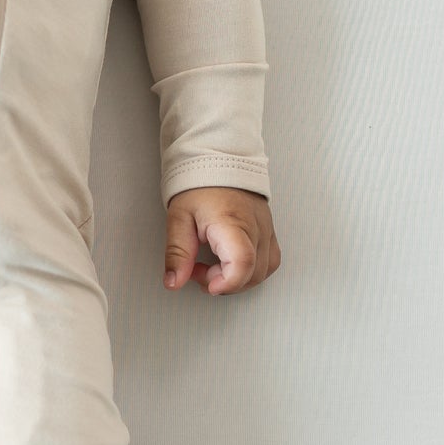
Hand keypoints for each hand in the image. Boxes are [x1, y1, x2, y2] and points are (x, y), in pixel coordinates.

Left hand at [162, 186, 279, 295]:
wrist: (220, 159)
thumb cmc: (201, 183)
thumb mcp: (178, 218)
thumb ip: (177, 253)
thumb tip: (174, 281)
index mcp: (232, 222)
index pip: (242, 264)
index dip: (226, 284)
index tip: (207, 285)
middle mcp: (255, 227)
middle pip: (253, 273)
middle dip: (224, 283)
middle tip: (198, 270)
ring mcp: (266, 229)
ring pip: (264, 271)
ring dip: (238, 279)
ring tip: (213, 266)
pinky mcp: (269, 230)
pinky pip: (270, 261)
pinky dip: (252, 270)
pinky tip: (231, 263)